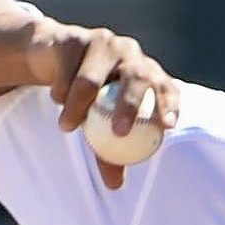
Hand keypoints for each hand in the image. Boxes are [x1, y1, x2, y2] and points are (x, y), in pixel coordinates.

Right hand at [32, 24, 180, 187]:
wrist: (53, 56)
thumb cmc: (88, 97)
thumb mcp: (100, 124)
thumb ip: (110, 152)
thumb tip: (115, 186)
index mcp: (148, 74)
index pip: (167, 88)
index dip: (170, 106)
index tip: (167, 128)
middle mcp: (132, 55)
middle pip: (137, 78)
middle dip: (131, 106)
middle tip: (119, 132)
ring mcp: (105, 42)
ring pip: (93, 79)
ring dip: (78, 106)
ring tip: (67, 127)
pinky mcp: (75, 37)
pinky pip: (67, 71)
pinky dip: (60, 91)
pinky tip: (56, 99)